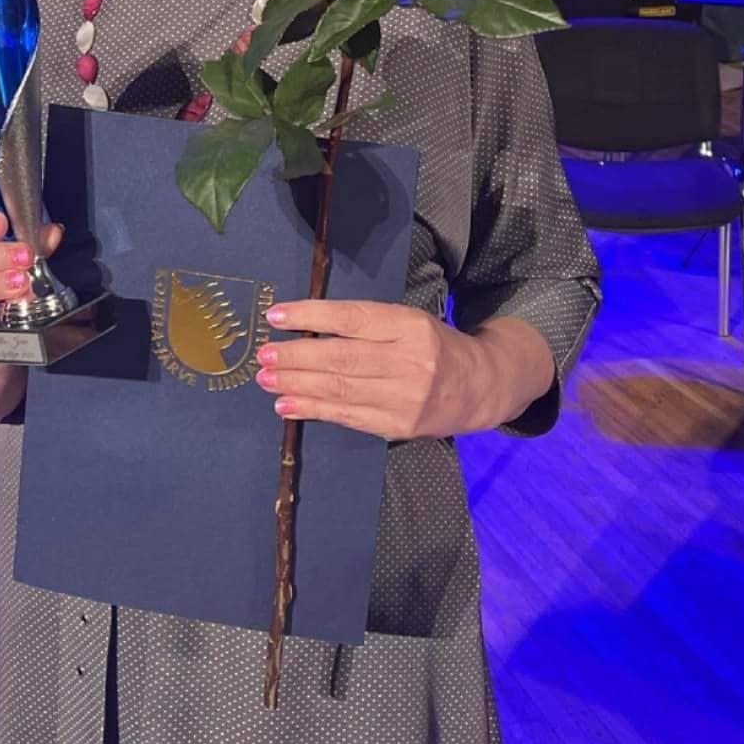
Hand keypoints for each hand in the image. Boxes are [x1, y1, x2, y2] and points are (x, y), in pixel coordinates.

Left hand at [254, 298, 502, 440]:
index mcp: (411, 326)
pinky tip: (286, 405)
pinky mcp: (399, 426)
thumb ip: (365, 324)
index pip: (353, 319)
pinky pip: (347, 417)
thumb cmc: (433, 346)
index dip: (312, 316)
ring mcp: (405, 398)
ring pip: (340, 390)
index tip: (276, 316)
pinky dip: (313, 410)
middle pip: (342, 358)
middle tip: (263, 354)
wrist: (480, 386)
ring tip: (266, 379)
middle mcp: (410, 361)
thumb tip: (305, 326)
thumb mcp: (408, 321)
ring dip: (297, 385)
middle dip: (296, 357)